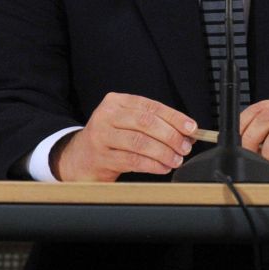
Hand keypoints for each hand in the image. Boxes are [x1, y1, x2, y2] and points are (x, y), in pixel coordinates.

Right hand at [52, 93, 195, 181]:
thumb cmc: (109, 140)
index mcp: (116, 102)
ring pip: (140, 142)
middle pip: (146, 122)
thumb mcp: (126, 124)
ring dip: (163, 152)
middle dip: (171, 135)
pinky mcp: (101, 157)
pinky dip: (152, 164)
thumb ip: (153, 124)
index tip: (191, 128)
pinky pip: (132, 160)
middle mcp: (107, 115)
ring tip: (176, 159)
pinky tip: (162, 167)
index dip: (174, 117)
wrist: (77, 158)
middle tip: (185, 146)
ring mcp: (101, 136)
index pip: (151, 106)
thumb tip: (187, 132)